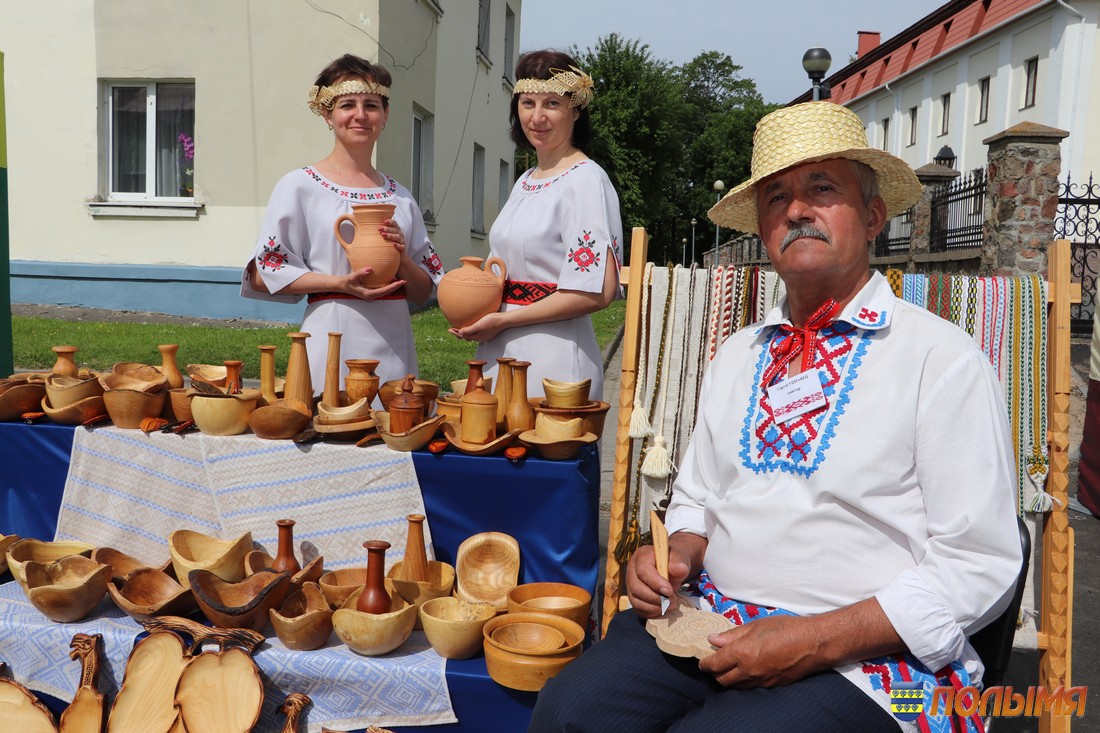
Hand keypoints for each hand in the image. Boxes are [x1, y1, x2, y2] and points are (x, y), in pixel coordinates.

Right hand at [344, 267, 405, 300]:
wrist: (341, 286)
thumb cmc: (346, 282)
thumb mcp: (352, 277)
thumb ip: (360, 273)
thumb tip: (369, 268)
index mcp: (368, 294)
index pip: (383, 291)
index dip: (392, 287)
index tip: (400, 282)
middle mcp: (371, 296)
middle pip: (387, 292)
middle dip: (396, 287)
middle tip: (405, 281)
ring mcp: (372, 294)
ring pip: (385, 291)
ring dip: (393, 287)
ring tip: (402, 281)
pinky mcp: (371, 292)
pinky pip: (382, 289)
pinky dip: (388, 285)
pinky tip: (393, 280)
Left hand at [379, 219, 406, 254]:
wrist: (398, 255)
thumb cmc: (389, 243)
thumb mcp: (385, 236)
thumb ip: (380, 231)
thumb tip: (367, 227)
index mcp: (395, 229)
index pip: (394, 223)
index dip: (390, 222)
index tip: (384, 221)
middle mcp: (399, 234)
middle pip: (395, 230)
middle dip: (387, 229)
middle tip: (379, 229)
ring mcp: (401, 241)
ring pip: (397, 237)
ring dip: (391, 235)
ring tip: (383, 235)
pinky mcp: (403, 248)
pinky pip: (401, 246)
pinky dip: (398, 245)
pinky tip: (393, 244)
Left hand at [448, 312, 507, 342]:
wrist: (504, 320)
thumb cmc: (492, 321)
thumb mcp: (479, 325)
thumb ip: (470, 330)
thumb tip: (460, 333)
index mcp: (477, 336)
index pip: (463, 335)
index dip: (455, 333)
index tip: (449, 329)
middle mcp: (480, 337)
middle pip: (467, 336)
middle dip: (459, 333)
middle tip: (452, 329)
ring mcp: (485, 335)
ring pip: (473, 335)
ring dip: (466, 333)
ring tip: (461, 329)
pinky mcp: (489, 332)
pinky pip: (478, 333)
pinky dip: (473, 331)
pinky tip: (474, 327)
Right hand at [624, 541, 695, 618]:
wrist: (671, 566)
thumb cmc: (673, 560)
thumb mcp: (679, 557)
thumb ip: (680, 562)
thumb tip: (679, 569)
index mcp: (641, 556)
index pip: (643, 571)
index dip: (655, 583)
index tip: (669, 591)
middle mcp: (632, 570)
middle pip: (636, 588)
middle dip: (655, 598)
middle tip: (672, 600)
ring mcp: (631, 585)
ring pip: (635, 601)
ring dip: (654, 607)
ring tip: (670, 605)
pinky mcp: (634, 597)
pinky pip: (638, 609)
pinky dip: (651, 613)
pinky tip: (663, 609)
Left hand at [699, 614, 822, 687]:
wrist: (814, 643)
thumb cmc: (786, 629)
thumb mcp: (756, 625)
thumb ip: (733, 634)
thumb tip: (714, 639)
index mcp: (742, 653)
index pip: (715, 664)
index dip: (705, 664)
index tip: (702, 661)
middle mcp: (749, 671)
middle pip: (722, 680)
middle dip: (715, 673)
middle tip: (714, 663)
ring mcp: (761, 681)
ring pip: (736, 686)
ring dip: (729, 678)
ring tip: (729, 666)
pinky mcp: (772, 685)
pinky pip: (751, 687)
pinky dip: (743, 681)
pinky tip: (746, 671)